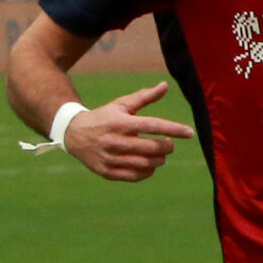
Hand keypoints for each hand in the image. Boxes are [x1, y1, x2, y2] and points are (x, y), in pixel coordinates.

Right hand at [68, 82, 196, 181]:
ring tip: (160, 153)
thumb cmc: (104, 117)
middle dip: (167, 147)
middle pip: (152, 148)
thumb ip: (144, 97)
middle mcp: (114, 141)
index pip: (152, 126)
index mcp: (120, 123)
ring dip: (159, 160)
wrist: (73, 134)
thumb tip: (165, 86)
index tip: (190, 133)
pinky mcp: (106, 171)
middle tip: (169, 143)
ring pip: (146, 164)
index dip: (173, 129)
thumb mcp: (121, 104)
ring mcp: (109, 158)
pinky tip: (149, 164)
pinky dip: (148, 172)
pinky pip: (135, 176)